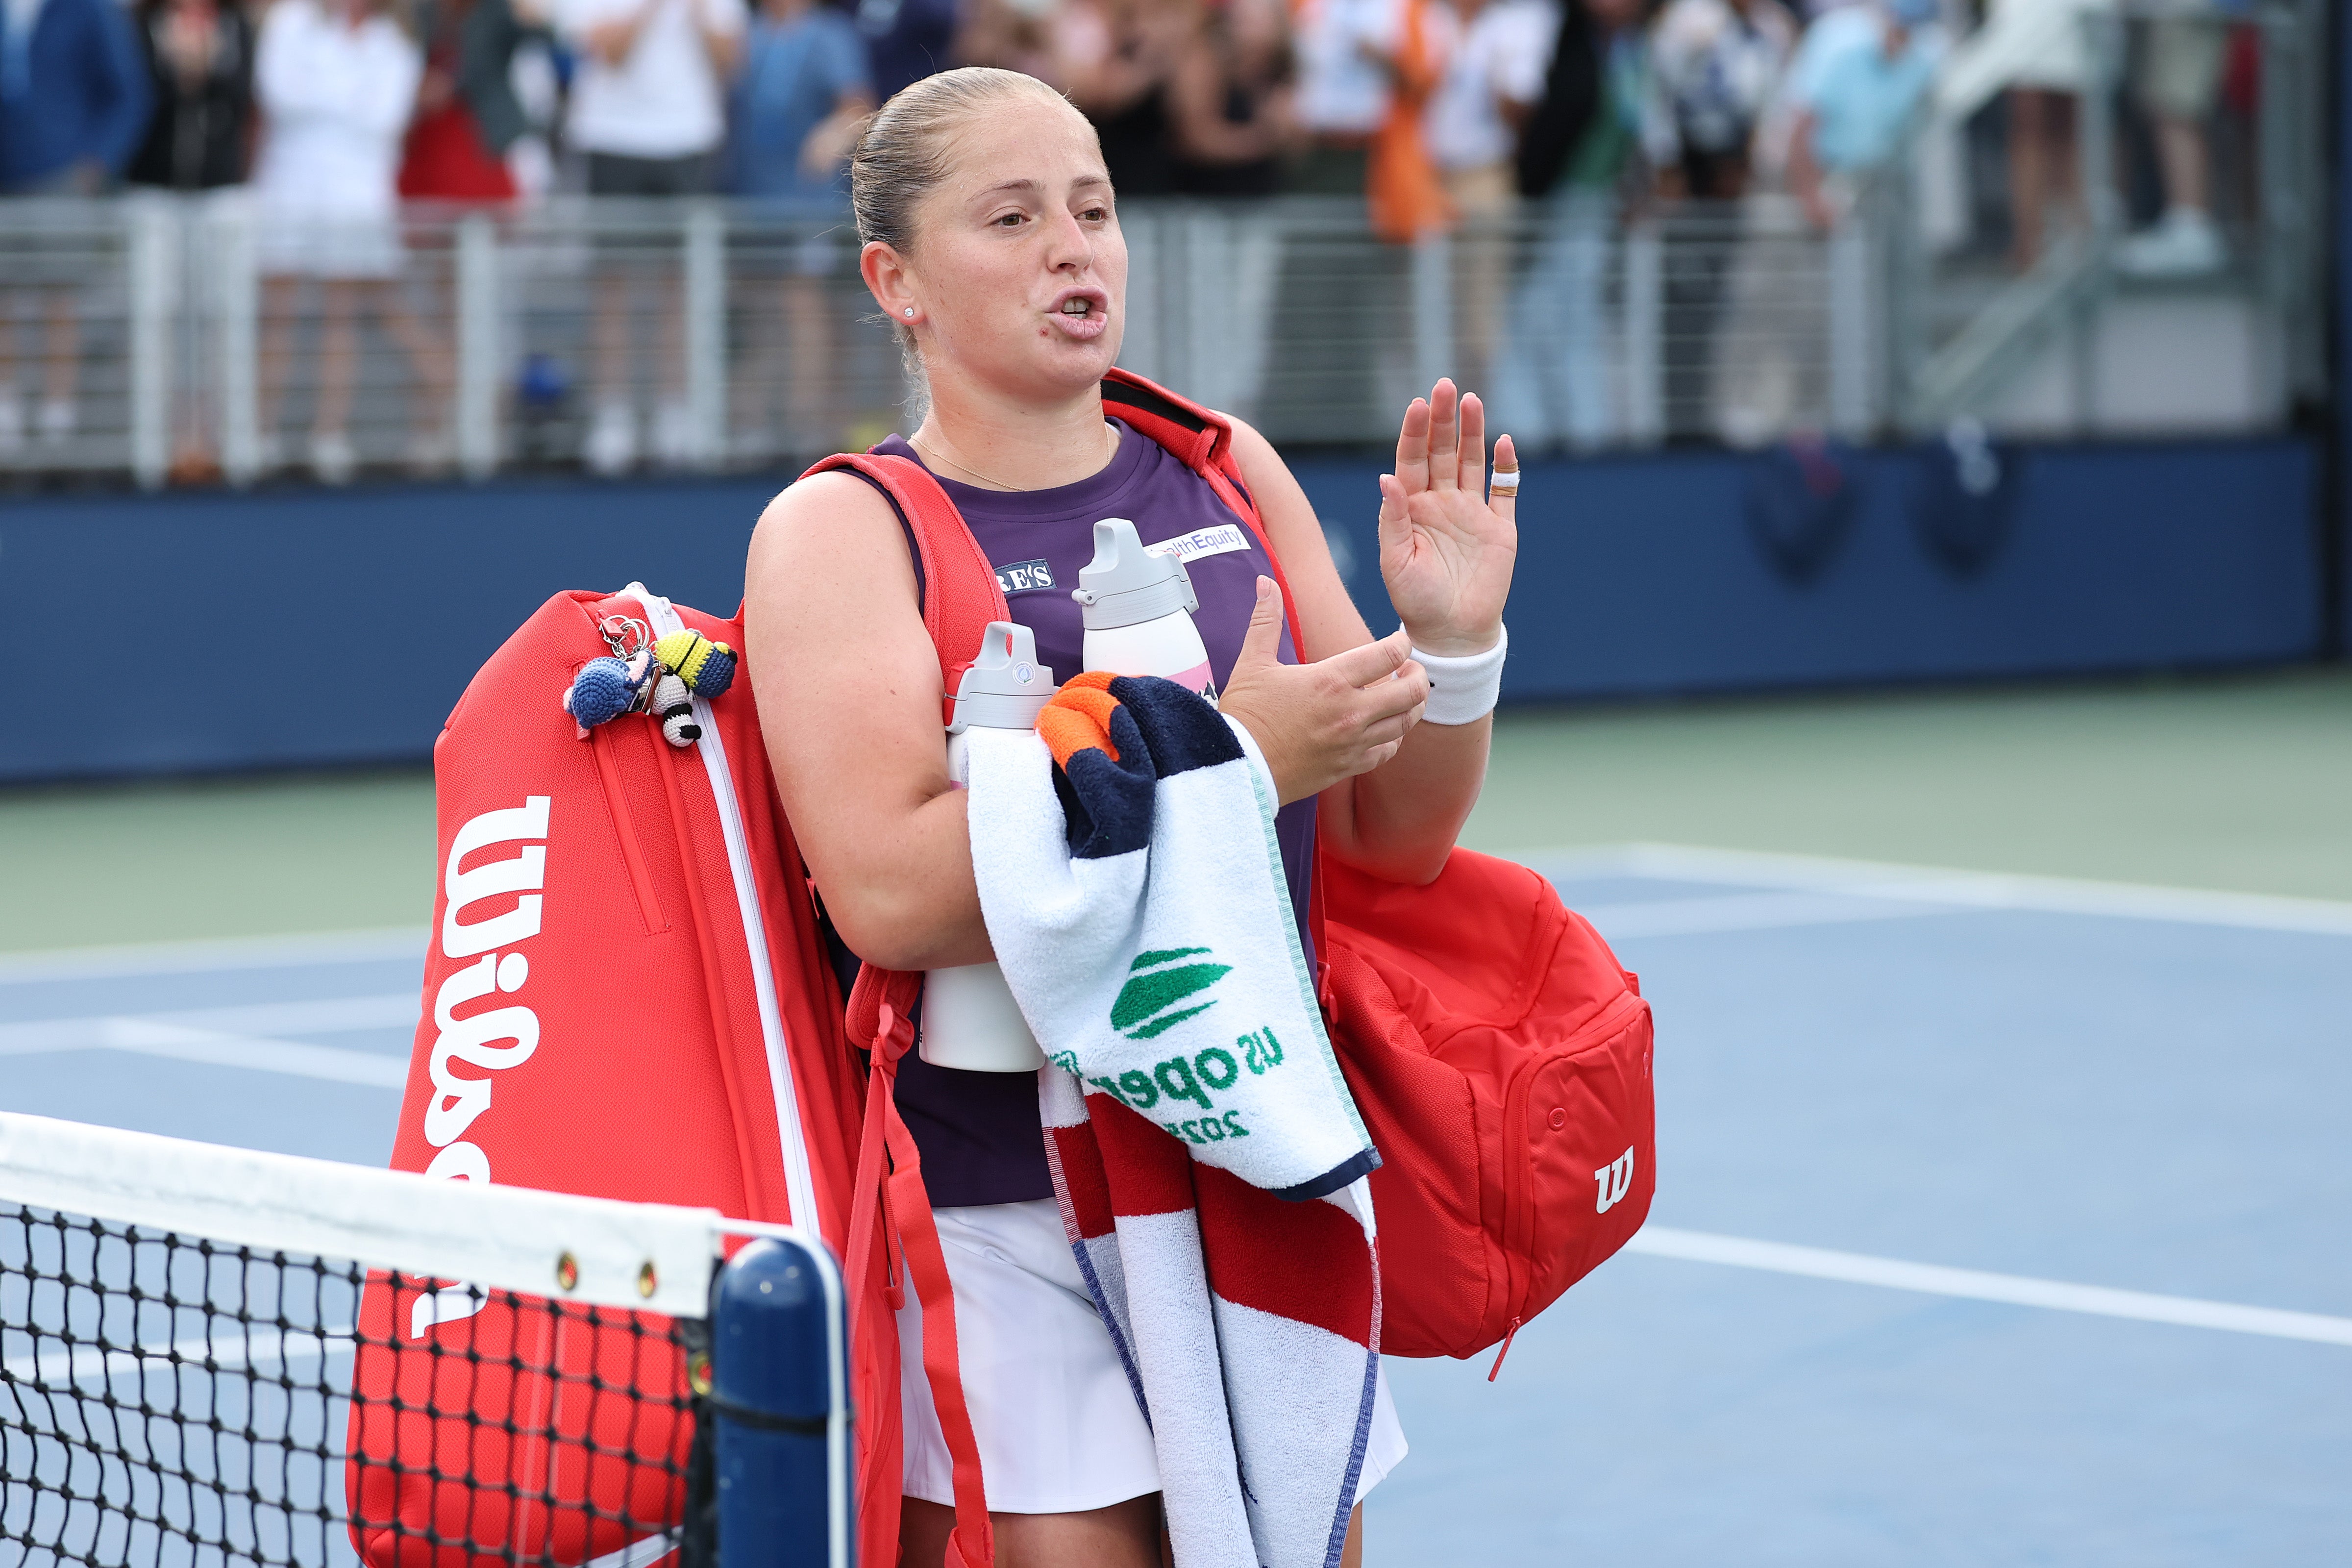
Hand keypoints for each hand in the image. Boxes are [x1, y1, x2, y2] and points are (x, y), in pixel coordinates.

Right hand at [1219, 578, 1428, 805]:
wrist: (1237, 768)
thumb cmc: (1245, 714)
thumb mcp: (1253, 662)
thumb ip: (1266, 619)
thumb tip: (1266, 583)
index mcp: (1330, 680)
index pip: (1388, 654)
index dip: (1402, 643)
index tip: (1399, 641)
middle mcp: (1349, 711)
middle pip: (1410, 691)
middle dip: (1417, 675)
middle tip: (1410, 669)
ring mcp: (1352, 742)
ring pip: (1405, 723)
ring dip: (1411, 706)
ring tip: (1404, 695)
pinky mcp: (1348, 766)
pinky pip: (1387, 751)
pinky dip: (1393, 737)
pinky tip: (1385, 728)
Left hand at [1378, 379, 1515, 656]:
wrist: (1451, 634)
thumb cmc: (1415, 601)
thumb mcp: (1395, 561)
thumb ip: (1392, 518)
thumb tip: (1385, 477)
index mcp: (1412, 508)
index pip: (1411, 460)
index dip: (1414, 432)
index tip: (1417, 404)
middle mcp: (1441, 503)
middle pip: (1442, 451)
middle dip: (1443, 420)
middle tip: (1446, 387)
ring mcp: (1471, 513)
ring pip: (1472, 462)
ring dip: (1473, 432)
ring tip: (1472, 401)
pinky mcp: (1499, 528)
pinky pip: (1504, 491)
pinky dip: (1506, 467)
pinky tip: (1504, 442)